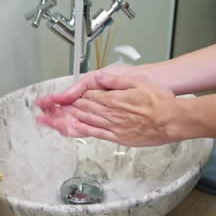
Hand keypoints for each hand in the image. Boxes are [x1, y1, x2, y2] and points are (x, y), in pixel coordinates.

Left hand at [36, 72, 181, 146]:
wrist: (173, 120)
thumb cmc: (160, 100)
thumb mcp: (138, 81)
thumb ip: (116, 80)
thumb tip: (99, 77)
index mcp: (112, 99)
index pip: (83, 97)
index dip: (66, 98)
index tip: (52, 99)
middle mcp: (109, 114)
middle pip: (79, 110)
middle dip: (59, 110)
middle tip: (42, 110)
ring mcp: (112, 127)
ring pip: (83, 123)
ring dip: (64, 121)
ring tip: (47, 122)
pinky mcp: (118, 137)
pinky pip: (94, 134)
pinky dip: (80, 132)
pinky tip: (69, 131)